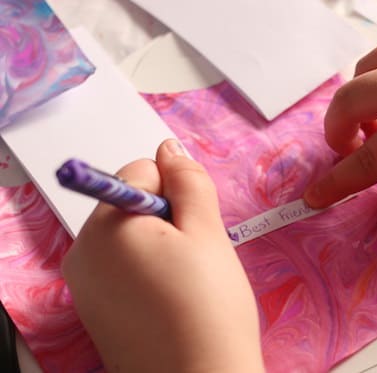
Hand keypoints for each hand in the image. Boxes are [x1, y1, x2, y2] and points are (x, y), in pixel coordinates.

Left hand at [62, 139, 263, 372]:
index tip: (194, 229)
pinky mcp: (94, 310)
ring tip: (184, 283)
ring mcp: (84, 286)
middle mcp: (82, 254)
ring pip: (130, 237)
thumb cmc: (209, 310)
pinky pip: (122, 268)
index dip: (177, 194)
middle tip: (194, 259)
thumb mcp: (207, 233)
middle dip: (167, 220)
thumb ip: (188, 181)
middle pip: (131, 205)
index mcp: (105, 228)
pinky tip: (170, 300)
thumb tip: (169, 148)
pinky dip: (147, 273)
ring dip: (160, 247)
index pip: (140, 173)